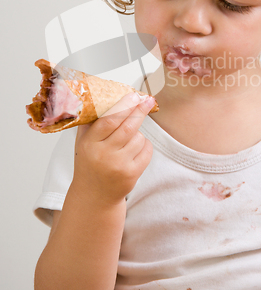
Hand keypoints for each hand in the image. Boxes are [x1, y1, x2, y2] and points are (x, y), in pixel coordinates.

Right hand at [71, 92, 154, 206]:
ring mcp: (119, 166)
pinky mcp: (132, 174)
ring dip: (138, 133)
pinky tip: (134, 149)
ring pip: (139, 138)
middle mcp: (103, 155)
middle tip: (147, 99)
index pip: (108, 121)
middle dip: (139, 111)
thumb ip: (92, 120)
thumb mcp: (84, 141)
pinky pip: (146, 150)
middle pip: (127, 127)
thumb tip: (106, 94)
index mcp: (89, 144)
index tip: (133, 95)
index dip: (123, 106)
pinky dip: (144, 145)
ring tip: (128, 139)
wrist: (94, 195)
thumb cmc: (90, 162)